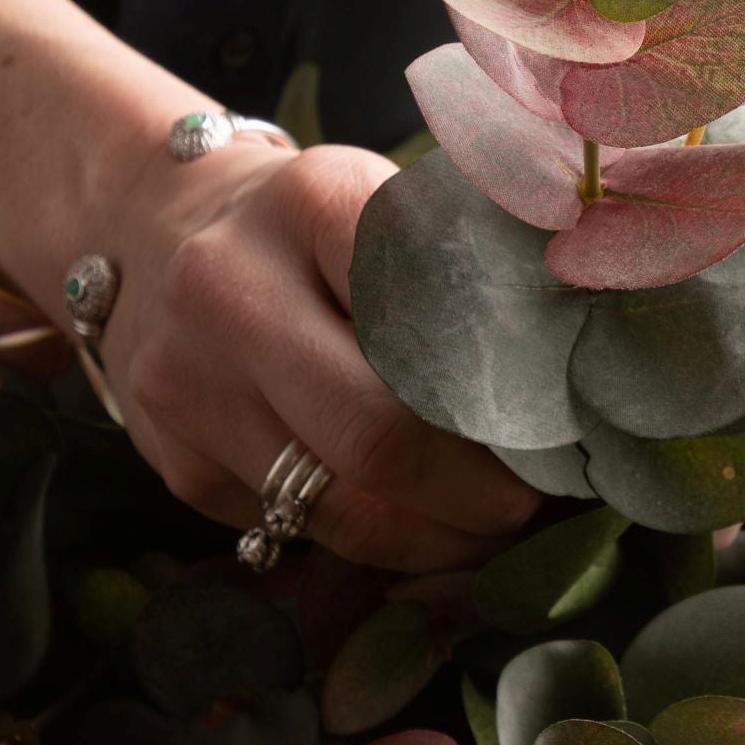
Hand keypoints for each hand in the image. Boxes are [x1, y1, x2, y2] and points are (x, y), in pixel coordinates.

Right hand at [97, 138, 539, 572]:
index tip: (571, 422)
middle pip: (383, 438)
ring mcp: (187, 383)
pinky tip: (424, 525)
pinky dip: (380, 543)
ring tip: (500, 525)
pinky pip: (301, 532)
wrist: (148, 228)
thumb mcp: (380, 203)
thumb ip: (467, 265)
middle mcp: (229, 288)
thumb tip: (596, 352)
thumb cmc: (310, 228)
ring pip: (345, 510)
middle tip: (545, 499)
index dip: (513, 387)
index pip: (436, 315)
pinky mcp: (175, 462)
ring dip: (443, 539)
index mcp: (311, 201)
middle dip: (483, 494)